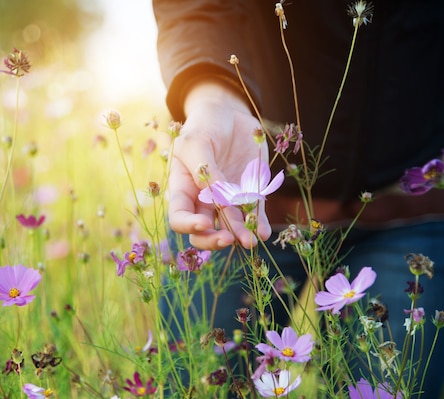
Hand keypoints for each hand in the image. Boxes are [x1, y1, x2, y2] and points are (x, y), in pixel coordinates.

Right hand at [168, 80, 270, 249]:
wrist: (228, 113)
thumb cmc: (203, 126)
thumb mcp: (195, 142)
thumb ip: (203, 168)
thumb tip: (214, 195)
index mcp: (183, 189)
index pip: (179, 217)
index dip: (189, 225)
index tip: (205, 222)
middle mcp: (203, 200)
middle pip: (202, 232)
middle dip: (213, 239)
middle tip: (227, 238)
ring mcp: (227, 199)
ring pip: (230, 227)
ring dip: (240, 235)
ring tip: (251, 240)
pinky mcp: (249, 193)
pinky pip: (253, 214)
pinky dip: (258, 224)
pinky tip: (264, 232)